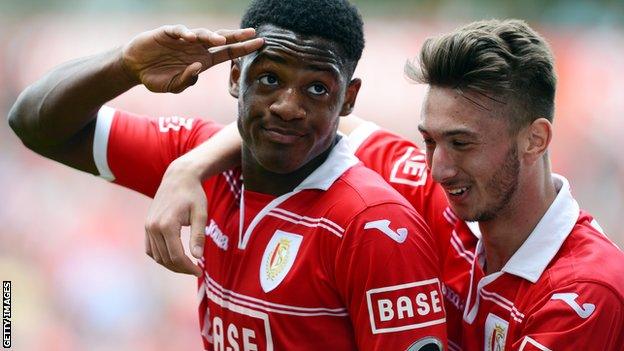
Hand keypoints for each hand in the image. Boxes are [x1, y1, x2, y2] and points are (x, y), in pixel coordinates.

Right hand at [121, 25, 263, 92]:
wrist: (134, 67)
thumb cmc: (157, 77)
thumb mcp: (173, 87)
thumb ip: (186, 81)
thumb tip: (196, 69)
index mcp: (203, 61)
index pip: (228, 53)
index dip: (243, 48)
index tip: (259, 44)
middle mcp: (197, 48)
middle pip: (221, 39)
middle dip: (237, 36)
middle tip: (253, 33)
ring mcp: (184, 39)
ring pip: (202, 34)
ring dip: (211, 36)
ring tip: (220, 40)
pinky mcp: (168, 33)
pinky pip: (179, 31)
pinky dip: (186, 34)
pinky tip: (192, 38)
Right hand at [144, 158, 207, 275]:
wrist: (178, 178)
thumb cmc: (193, 195)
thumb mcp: (201, 214)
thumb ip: (198, 236)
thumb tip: (198, 257)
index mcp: (167, 225)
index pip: (176, 256)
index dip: (188, 267)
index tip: (200, 271)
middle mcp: (153, 227)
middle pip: (166, 259)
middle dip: (181, 268)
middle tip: (195, 270)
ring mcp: (148, 227)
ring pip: (157, 256)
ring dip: (171, 264)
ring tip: (186, 265)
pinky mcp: (146, 226)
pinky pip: (150, 249)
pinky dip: (160, 257)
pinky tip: (173, 258)